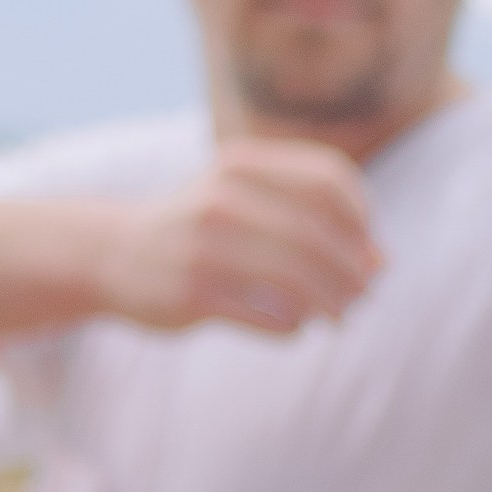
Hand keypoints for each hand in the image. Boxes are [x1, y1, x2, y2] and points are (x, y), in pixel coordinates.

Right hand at [96, 137, 379, 333]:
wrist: (111, 254)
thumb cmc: (198, 228)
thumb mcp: (243, 198)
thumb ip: (310, 217)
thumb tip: (380, 263)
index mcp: (239, 165)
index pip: (328, 182)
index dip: (362, 219)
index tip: (366, 249)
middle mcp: (220, 199)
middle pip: (318, 237)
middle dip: (352, 271)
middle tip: (362, 294)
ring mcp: (202, 249)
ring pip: (299, 281)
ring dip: (333, 304)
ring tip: (341, 316)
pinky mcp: (192, 296)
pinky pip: (271, 318)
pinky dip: (296, 326)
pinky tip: (296, 326)